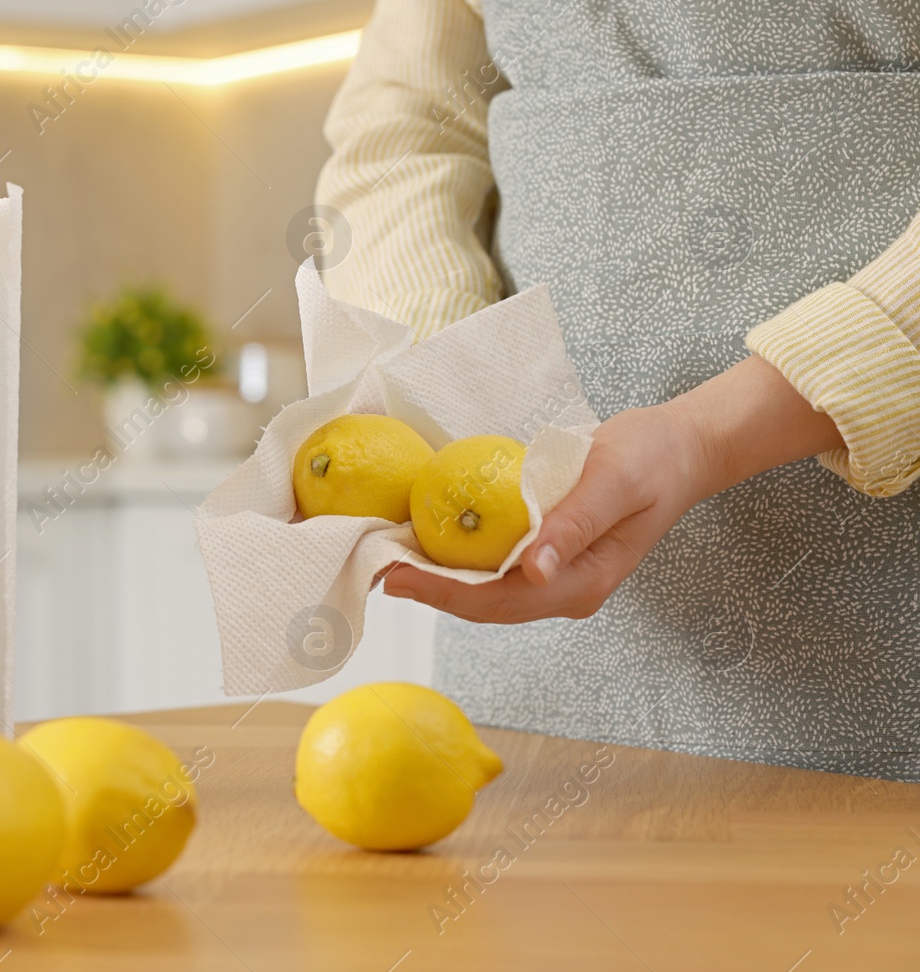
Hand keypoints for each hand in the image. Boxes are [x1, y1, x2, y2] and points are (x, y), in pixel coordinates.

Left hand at [380, 355, 845, 623]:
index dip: (442, 593)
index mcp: (580, 583)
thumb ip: (573, 524)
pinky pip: (493, 563)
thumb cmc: (651, 460)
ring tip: (386, 554)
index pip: (498, 602)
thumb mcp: (614, 482)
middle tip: (372, 566)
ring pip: (484, 587)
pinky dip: (457, 554)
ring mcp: (555, 575)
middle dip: (428, 588)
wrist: (680, 448)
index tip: (395, 576)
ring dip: (436, 574)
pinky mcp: (546, 555)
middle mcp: (563, 589)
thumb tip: (534, 570)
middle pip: (482, 603)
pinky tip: (424, 535)